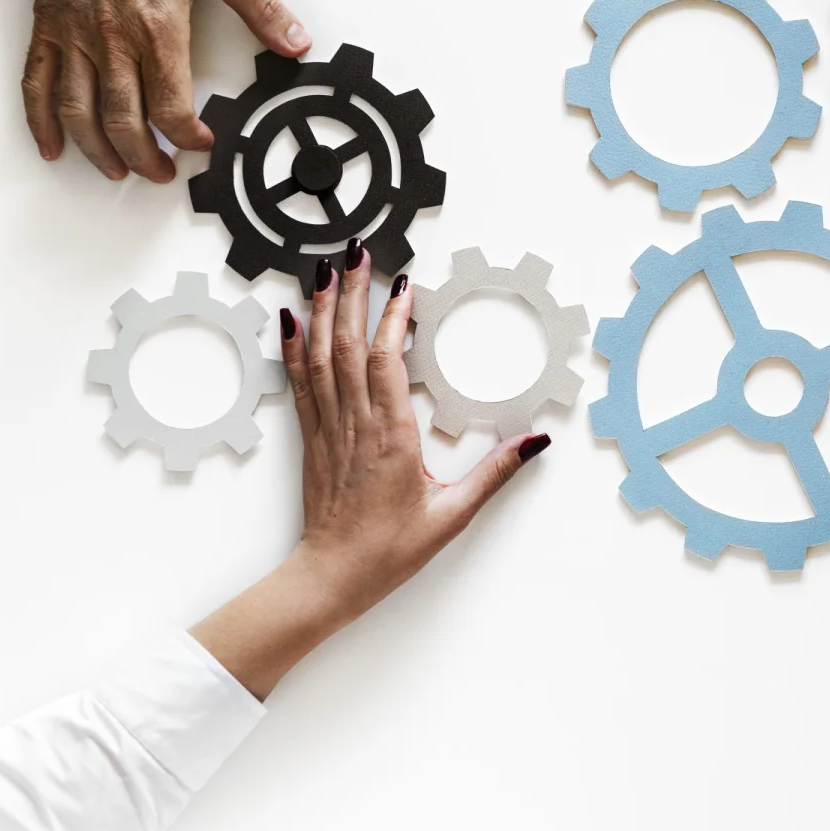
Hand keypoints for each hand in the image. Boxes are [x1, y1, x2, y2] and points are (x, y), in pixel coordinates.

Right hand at [16, 0, 311, 182]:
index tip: (203, 142)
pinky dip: (41, 120)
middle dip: (145, 157)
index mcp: (156, 25)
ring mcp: (74, 35)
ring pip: (79, 112)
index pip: (171, 106)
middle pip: (123, 121)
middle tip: (162, 171)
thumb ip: (260, 5)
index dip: (189, 136)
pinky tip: (52, 144)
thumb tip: (295, 40)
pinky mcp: (48, 25)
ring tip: (117, 169)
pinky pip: (36, 84)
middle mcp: (111, 37)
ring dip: (97, 150)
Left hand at [190, 245, 549, 698]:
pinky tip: (292, 319)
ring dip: (324, 309)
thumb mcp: (453, 514)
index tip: (405, 283)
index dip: (393, 318)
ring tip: (328, 270)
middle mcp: (354, 425)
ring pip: (320, 357)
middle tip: (359, 252)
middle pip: (348, 345)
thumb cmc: (389, 550)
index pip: (387, 362)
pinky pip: (300, 382)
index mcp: (391, 437)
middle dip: (354, 294)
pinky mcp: (312, 438)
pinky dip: (294, 346)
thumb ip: (495, 473)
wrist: (331, 578)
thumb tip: (536, 440)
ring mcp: (328, 429)